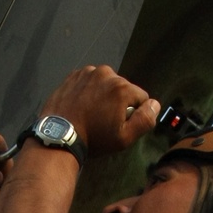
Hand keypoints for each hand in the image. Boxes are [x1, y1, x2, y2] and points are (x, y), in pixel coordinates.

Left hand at [41, 66, 159, 158]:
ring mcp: (87, 72)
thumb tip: (155, 105)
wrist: (58, 137)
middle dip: (118, 102)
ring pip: (105, 84)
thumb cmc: (93, 140)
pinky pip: (89, 82)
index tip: (120, 124)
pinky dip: (88, 92)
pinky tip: (82, 107)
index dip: (134, 113)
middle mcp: (106, 73)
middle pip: (123, 88)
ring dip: (103, 96)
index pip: (141, 97)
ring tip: (91, 114)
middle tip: (103, 121)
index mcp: (121, 87)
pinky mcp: (73, 75)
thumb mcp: (124, 138)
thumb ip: (145, 120)